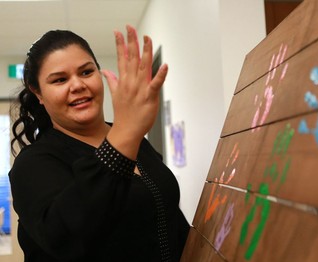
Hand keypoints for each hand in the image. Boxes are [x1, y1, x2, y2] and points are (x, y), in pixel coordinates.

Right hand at [102, 25, 167, 158]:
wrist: (126, 131)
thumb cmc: (123, 114)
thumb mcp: (115, 95)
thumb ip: (112, 81)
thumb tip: (106, 71)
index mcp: (123, 81)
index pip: (121, 58)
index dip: (120, 44)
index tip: (119, 32)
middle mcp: (131, 82)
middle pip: (131, 58)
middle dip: (131, 41)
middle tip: (130, 27)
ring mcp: (140, 89)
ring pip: (143, 67)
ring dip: (146, 52)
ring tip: (147, 38)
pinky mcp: (149, 97)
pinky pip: (156, 84)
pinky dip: (160, 75)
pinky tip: (164, 65)